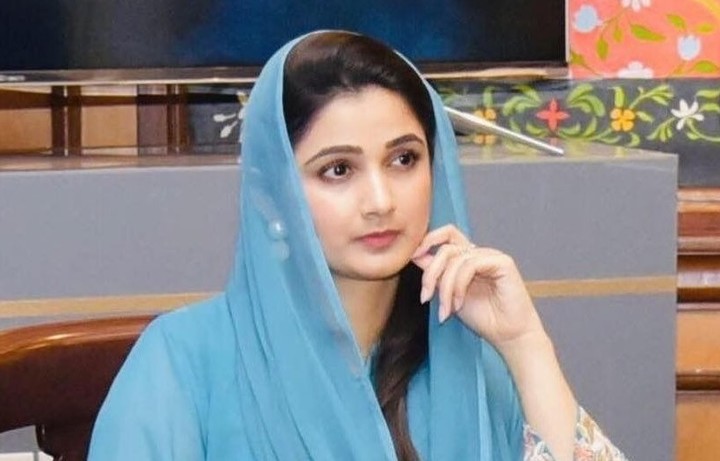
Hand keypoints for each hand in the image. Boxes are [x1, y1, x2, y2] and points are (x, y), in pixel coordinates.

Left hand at [411, 224, 544, 349]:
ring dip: (444, 287)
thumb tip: (415, 256)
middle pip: (445, 246)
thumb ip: (436, 275)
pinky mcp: (502, 262)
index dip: (425, 242)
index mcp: (467, 257)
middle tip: (426, 297)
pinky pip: (470, 264)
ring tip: (446, 310)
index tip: (411, 258)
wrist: (508, 336)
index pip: (444, 236)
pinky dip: (458, 285)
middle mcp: (478, 253)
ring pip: (454, 258)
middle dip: (430, 272)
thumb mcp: (449, 294)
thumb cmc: (483, 318)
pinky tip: (459, 304)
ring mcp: (491, 255)